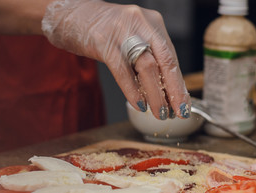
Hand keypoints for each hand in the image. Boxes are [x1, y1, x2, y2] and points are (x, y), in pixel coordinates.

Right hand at [42, 0, 190, 119]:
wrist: (71, 14)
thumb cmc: (104, 31)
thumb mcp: (133, 39)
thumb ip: (148, 58)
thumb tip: (164, 90)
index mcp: (153, 24)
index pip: (171, 58)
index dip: (179, 83)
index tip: (184, 104)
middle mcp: (142, 23)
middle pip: (165, 62)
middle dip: (175, 91)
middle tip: (179, 112)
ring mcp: (123, 31)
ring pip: (147, 67)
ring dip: (156, 95)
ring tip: (160, 114)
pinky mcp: (103, 41)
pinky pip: (122, 70)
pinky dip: (132, 90)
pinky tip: (139, 104)